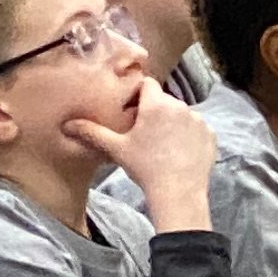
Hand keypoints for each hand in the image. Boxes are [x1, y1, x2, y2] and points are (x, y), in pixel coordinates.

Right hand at [71, 83, 219, 225]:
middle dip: (152, 109)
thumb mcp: (116, 148)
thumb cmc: (145, 167)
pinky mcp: (210, 135)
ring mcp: (199, 121)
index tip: (130, 109)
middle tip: (140, 130)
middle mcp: (182, 107)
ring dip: (170, 122)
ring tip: (159, 143)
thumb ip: (91, 132)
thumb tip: (66, 125)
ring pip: (180, 114)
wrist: (179, 192)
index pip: (147, 83)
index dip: (137, 93)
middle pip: (163, 100)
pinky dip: (186, 134)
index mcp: (157, 105)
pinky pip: (195, 128)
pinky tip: (176, 150)